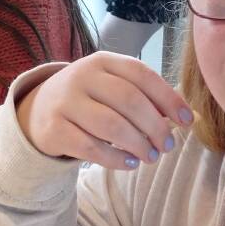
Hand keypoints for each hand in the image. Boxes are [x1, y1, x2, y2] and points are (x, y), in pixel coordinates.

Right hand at [15, 53, 192, 170]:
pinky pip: (91, 148)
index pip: (141, 74)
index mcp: (103, 61)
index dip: (168, 98)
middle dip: (155, 127)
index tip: (186, 121)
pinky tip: (129, 164)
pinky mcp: (53, 129)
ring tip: (150, 157)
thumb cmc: (90, 99)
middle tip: (167, 146)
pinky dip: (115, 159)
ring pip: (111, 126)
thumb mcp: (112, 88)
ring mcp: (65, 102)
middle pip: (129, 101)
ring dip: (138, 145)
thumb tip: (185, 118)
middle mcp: (82, 76)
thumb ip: (145, 98)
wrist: (38, 110)